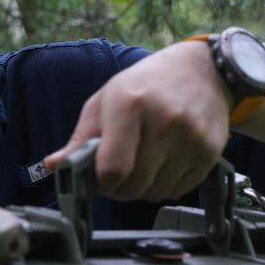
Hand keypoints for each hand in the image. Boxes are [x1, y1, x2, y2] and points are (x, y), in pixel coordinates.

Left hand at [44, 42, 231, 201]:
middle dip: (120, 188)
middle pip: (133, 186)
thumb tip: (53, 166)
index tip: (100, 177)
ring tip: (143, 163)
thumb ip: (80, 138)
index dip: (102, 182)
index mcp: (129, 104)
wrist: (203, 70)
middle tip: (119, 172)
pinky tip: (164, 163)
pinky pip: (179, 190)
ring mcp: (191, 137)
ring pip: (156, 193)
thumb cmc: (145, 85)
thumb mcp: (105, 100)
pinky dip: (166, 186)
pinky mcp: (211, 151)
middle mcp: (164, 120)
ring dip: (143, 188)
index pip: (112, 169)